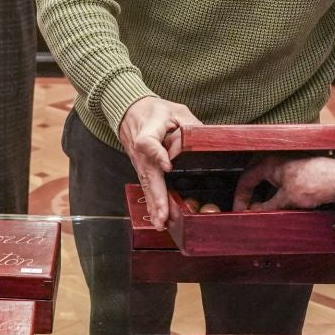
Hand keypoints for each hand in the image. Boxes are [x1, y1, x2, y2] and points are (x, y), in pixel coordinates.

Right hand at [118, 96, 202, 228]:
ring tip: (161, 224)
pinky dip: (152, 205)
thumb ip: (190, 126)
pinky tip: (158, 219)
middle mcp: (141, 151)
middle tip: (164, 216)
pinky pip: (147, 188)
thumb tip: (204, 144)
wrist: (131, 112)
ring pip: (147, 185)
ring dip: (154, 206)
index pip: (149, 143)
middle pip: (147, 174)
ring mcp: (140, 163)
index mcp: (148, 131)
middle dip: (157, 196)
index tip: (168, 166)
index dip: (158, 154)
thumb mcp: (176, 110)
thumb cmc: (156, 111)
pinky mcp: (142, 170)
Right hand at [231, 156, 334, 213]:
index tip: (240, 210)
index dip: (240, 197)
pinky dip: (275, 190)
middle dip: (249, 192)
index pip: (246, 179)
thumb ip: (265, 207)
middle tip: (247, 207)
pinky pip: (280, 178)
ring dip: (263, 192)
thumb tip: (253, 212)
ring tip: (263, 208)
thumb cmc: (313, 183)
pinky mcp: (299, 168)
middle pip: (255, 176)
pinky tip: (279, 202)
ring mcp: (288, 162)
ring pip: (268, 178)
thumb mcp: (285, 200)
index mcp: (269, 163)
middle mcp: (277, 159)